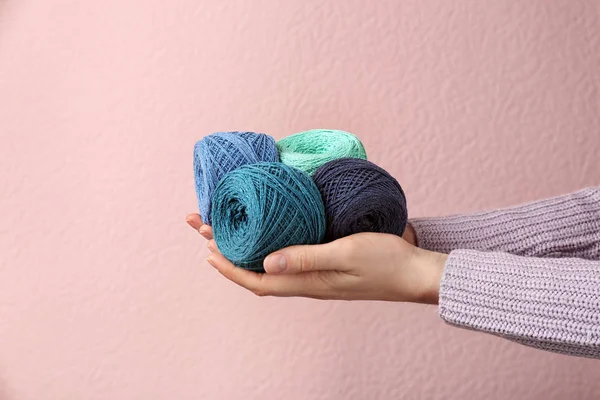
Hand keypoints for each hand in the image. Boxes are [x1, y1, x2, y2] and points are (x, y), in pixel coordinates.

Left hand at [186, 213, 445, 303]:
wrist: (415, 273)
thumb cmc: (385, 262)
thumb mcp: (346, 253)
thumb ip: (306, 257)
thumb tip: (266, 262)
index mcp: (307, 283)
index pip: (256, 281)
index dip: (228, 267)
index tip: (206, 247)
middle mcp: (306, 283)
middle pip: (256, 273)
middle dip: (226, 252)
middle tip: (204, 226)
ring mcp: (315, 276)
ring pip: (268, 266)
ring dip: (244, 248)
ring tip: (225, 228)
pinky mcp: (324, 267)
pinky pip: (286, 260)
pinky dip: (267, 246)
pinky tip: (266, 233)